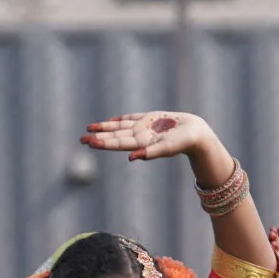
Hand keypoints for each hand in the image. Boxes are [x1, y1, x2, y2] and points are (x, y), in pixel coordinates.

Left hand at [83, 111, 229, 170]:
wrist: (197, 133)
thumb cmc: (185, 142)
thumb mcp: (167, 147)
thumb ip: (150, 153)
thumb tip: (132, 158)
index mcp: (142, 144)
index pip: (119, 143)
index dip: (105, 143)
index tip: (91, 143)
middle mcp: (139, 136)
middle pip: (115, 136)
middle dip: (99, 137)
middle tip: (81, 139)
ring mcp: (143, 128)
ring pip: (119, 127)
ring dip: (104, 128)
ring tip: (88, 129)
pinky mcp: (149, 119)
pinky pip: (130, 119)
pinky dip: (118, 120)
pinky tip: (108, 121)